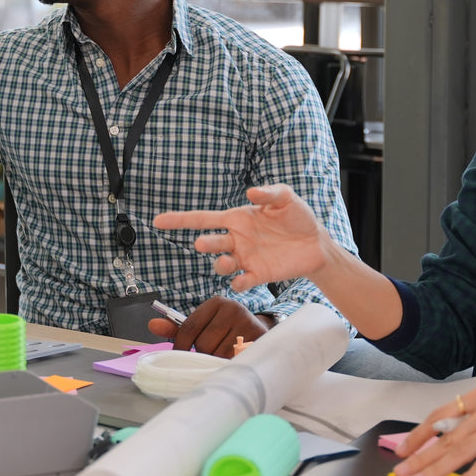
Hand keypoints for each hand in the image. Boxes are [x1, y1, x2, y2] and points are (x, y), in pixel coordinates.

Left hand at [145, 296, 269, 356]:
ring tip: (224, 356)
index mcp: (215, 303)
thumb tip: (152, 325)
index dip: (180, 347)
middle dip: (203, 355)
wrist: (261, 333)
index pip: (188, 328)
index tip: (180, 357)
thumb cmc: (226, 331)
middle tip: (211, 354)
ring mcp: (247, 323)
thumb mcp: (204, 325)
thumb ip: (177, 327)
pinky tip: (234, 360)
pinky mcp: (258, 338)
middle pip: (202, 344)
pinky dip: (230, 365)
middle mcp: (232, 308)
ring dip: (217, 361)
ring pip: (218, 354)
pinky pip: (234, 360)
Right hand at [153, 185, 333, 292]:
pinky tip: (244, 279)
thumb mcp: (286, 198)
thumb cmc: (297, 217)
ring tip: (229, 262)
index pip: (202, 219)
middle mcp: (237, 240)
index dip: (180, 220)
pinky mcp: (259, 275)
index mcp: (238, 219)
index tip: (159, 221)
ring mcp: (246, 259)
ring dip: (221, 265)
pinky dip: (239, 283)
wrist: (316, 243)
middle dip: (205, 244)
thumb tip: (251, 192)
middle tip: (203, 243)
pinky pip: (241, 282)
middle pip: (211, 243)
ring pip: (222, 265)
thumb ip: (269, 193)